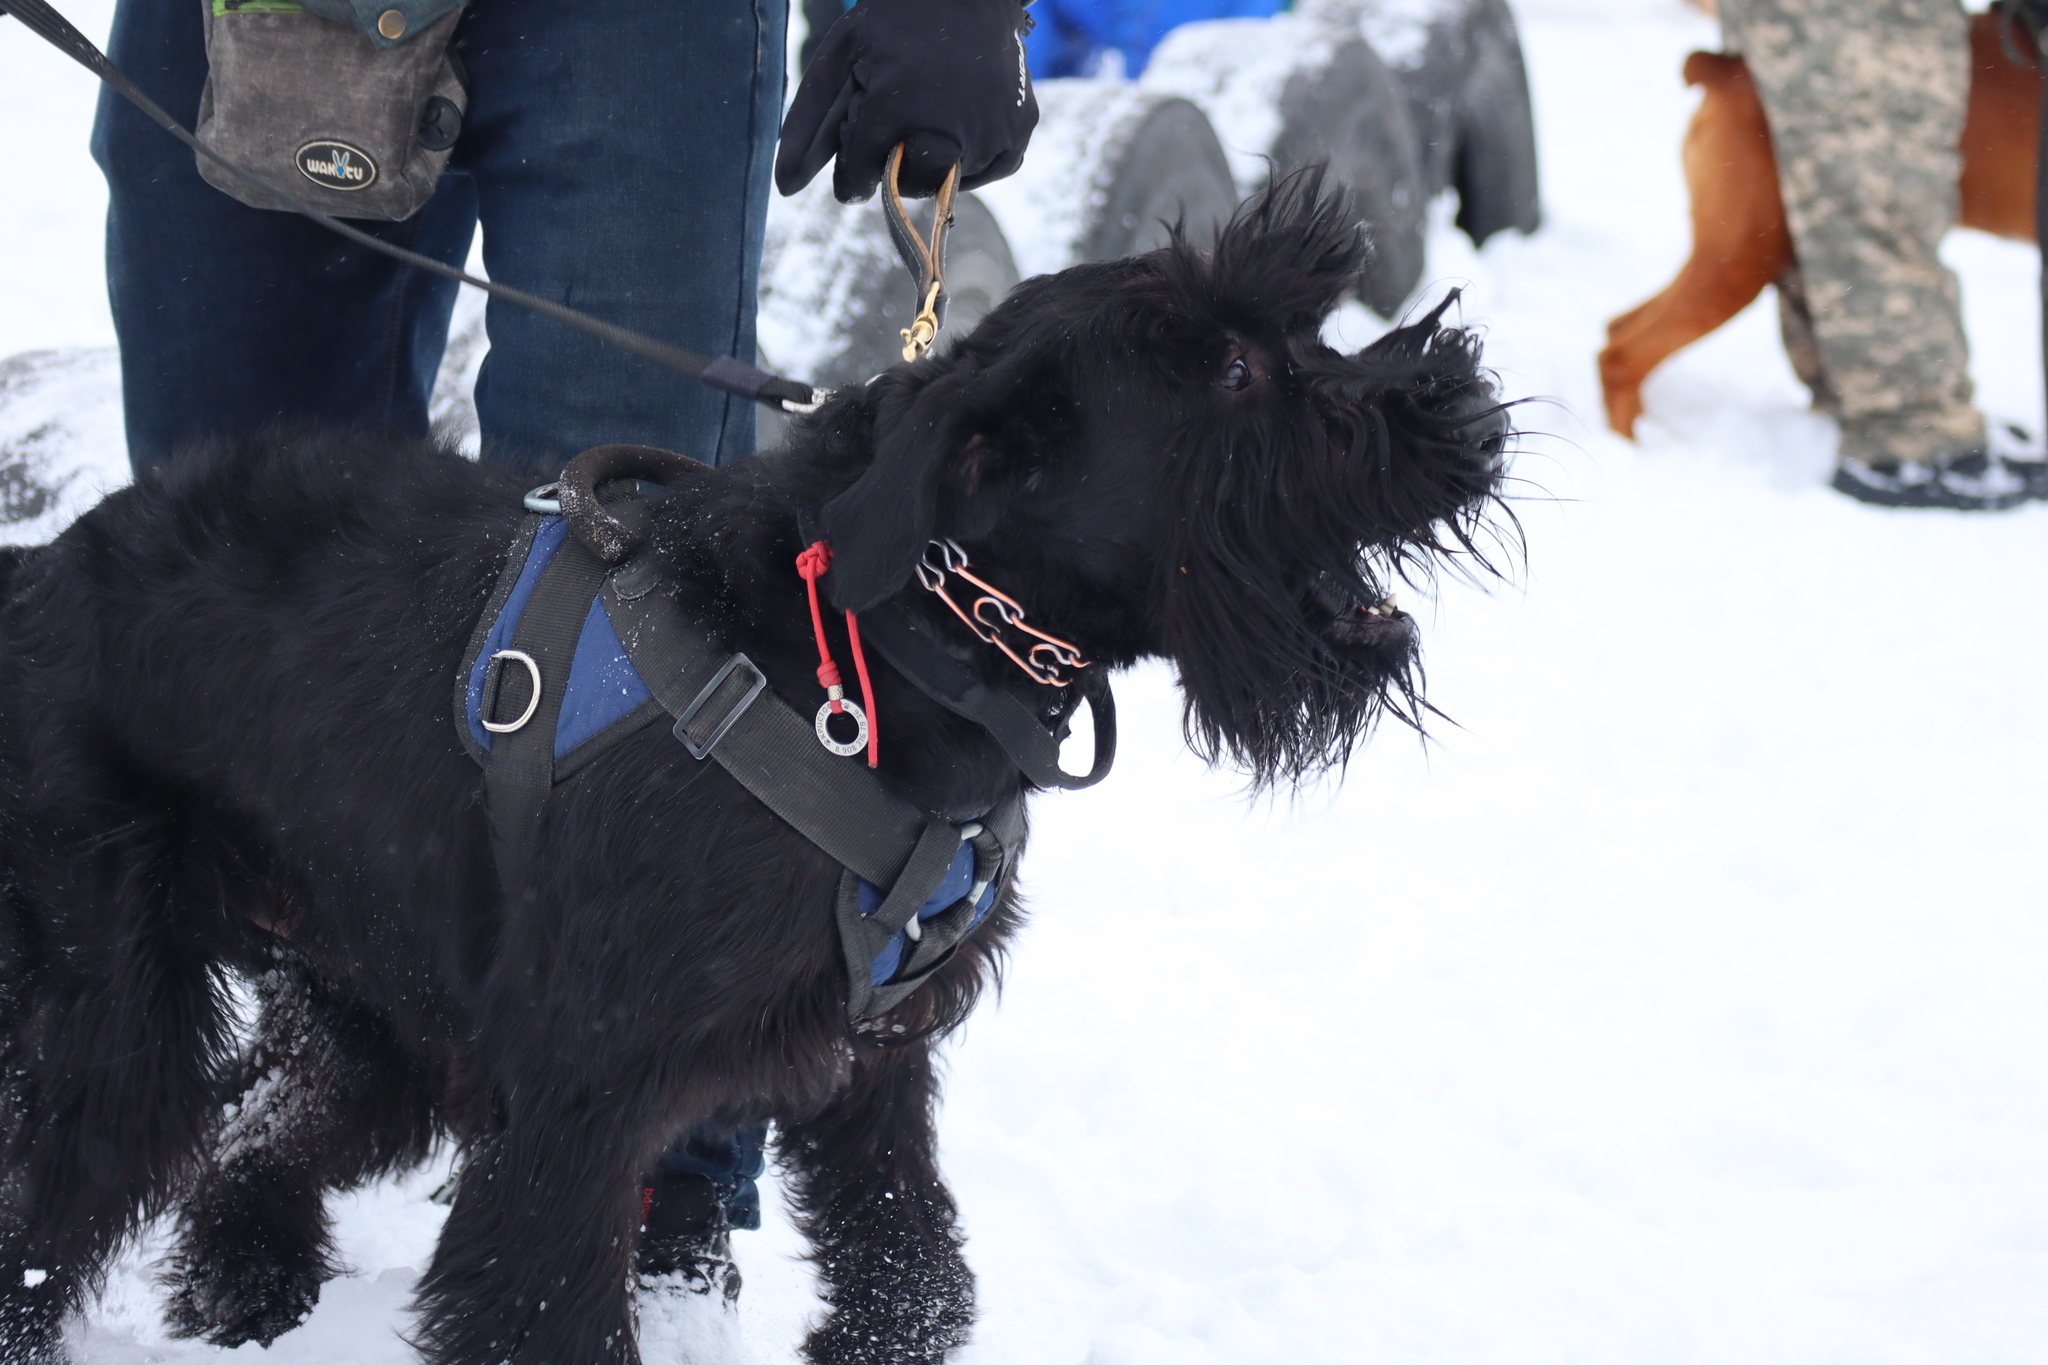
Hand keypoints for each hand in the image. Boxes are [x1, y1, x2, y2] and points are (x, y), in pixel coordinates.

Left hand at [777, 0, 1037, 201]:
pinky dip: (968, 158)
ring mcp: (988, 133)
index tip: (857, 147)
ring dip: (930, 160)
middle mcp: (945, 130)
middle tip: (897, 125)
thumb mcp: (841, 57)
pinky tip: (959, 120)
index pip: (860, 178)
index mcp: (894, 109)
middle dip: (893, 164)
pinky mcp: (1018, 133)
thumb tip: (784, 189)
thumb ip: (806, 124)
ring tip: (929, 113)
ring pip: (945, 184)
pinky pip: (984, 172)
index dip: (853, 167)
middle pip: (905, 187)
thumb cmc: (895, 22)